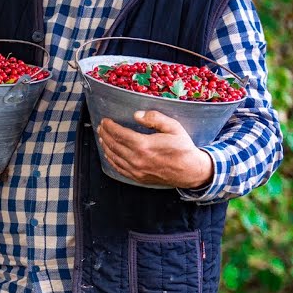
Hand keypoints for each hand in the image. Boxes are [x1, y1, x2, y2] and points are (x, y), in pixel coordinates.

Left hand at [96, 110, 213, 188]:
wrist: (191, 171)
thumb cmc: (183, 148)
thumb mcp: (174, 128)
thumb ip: (155, 118)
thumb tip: (137, 115)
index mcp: (144, 145)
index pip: (120, 134)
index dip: (110, 126)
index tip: (105, 120)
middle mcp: (137, 159)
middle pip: (114, 145)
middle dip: (105, 134)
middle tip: (101, 127)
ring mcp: (136, 170)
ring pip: (114, 156)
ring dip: (105, 146)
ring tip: (102, 137)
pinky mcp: (138, 177)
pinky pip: (119, 168)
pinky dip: (111, 160)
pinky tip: (108, 153)